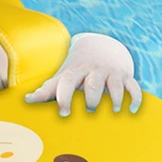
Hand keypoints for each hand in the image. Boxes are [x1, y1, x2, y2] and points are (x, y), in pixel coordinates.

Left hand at [24, 33, 141, 115]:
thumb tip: (27, 100)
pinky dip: (134, 98)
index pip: (68, 83)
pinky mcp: (125, 77)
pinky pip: (133, 86)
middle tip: (89, 110)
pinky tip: (132, 110)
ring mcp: (110, 73)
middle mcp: (93, 72)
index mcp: (75, 73)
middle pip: (93, 84)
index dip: (64, 97)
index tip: (64, 113)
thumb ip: (47, 89)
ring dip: (114, 98)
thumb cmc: (76, 69)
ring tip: (113, 111)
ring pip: (115, 84)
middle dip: (92, 97)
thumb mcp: (62, 76)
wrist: (100, 47)